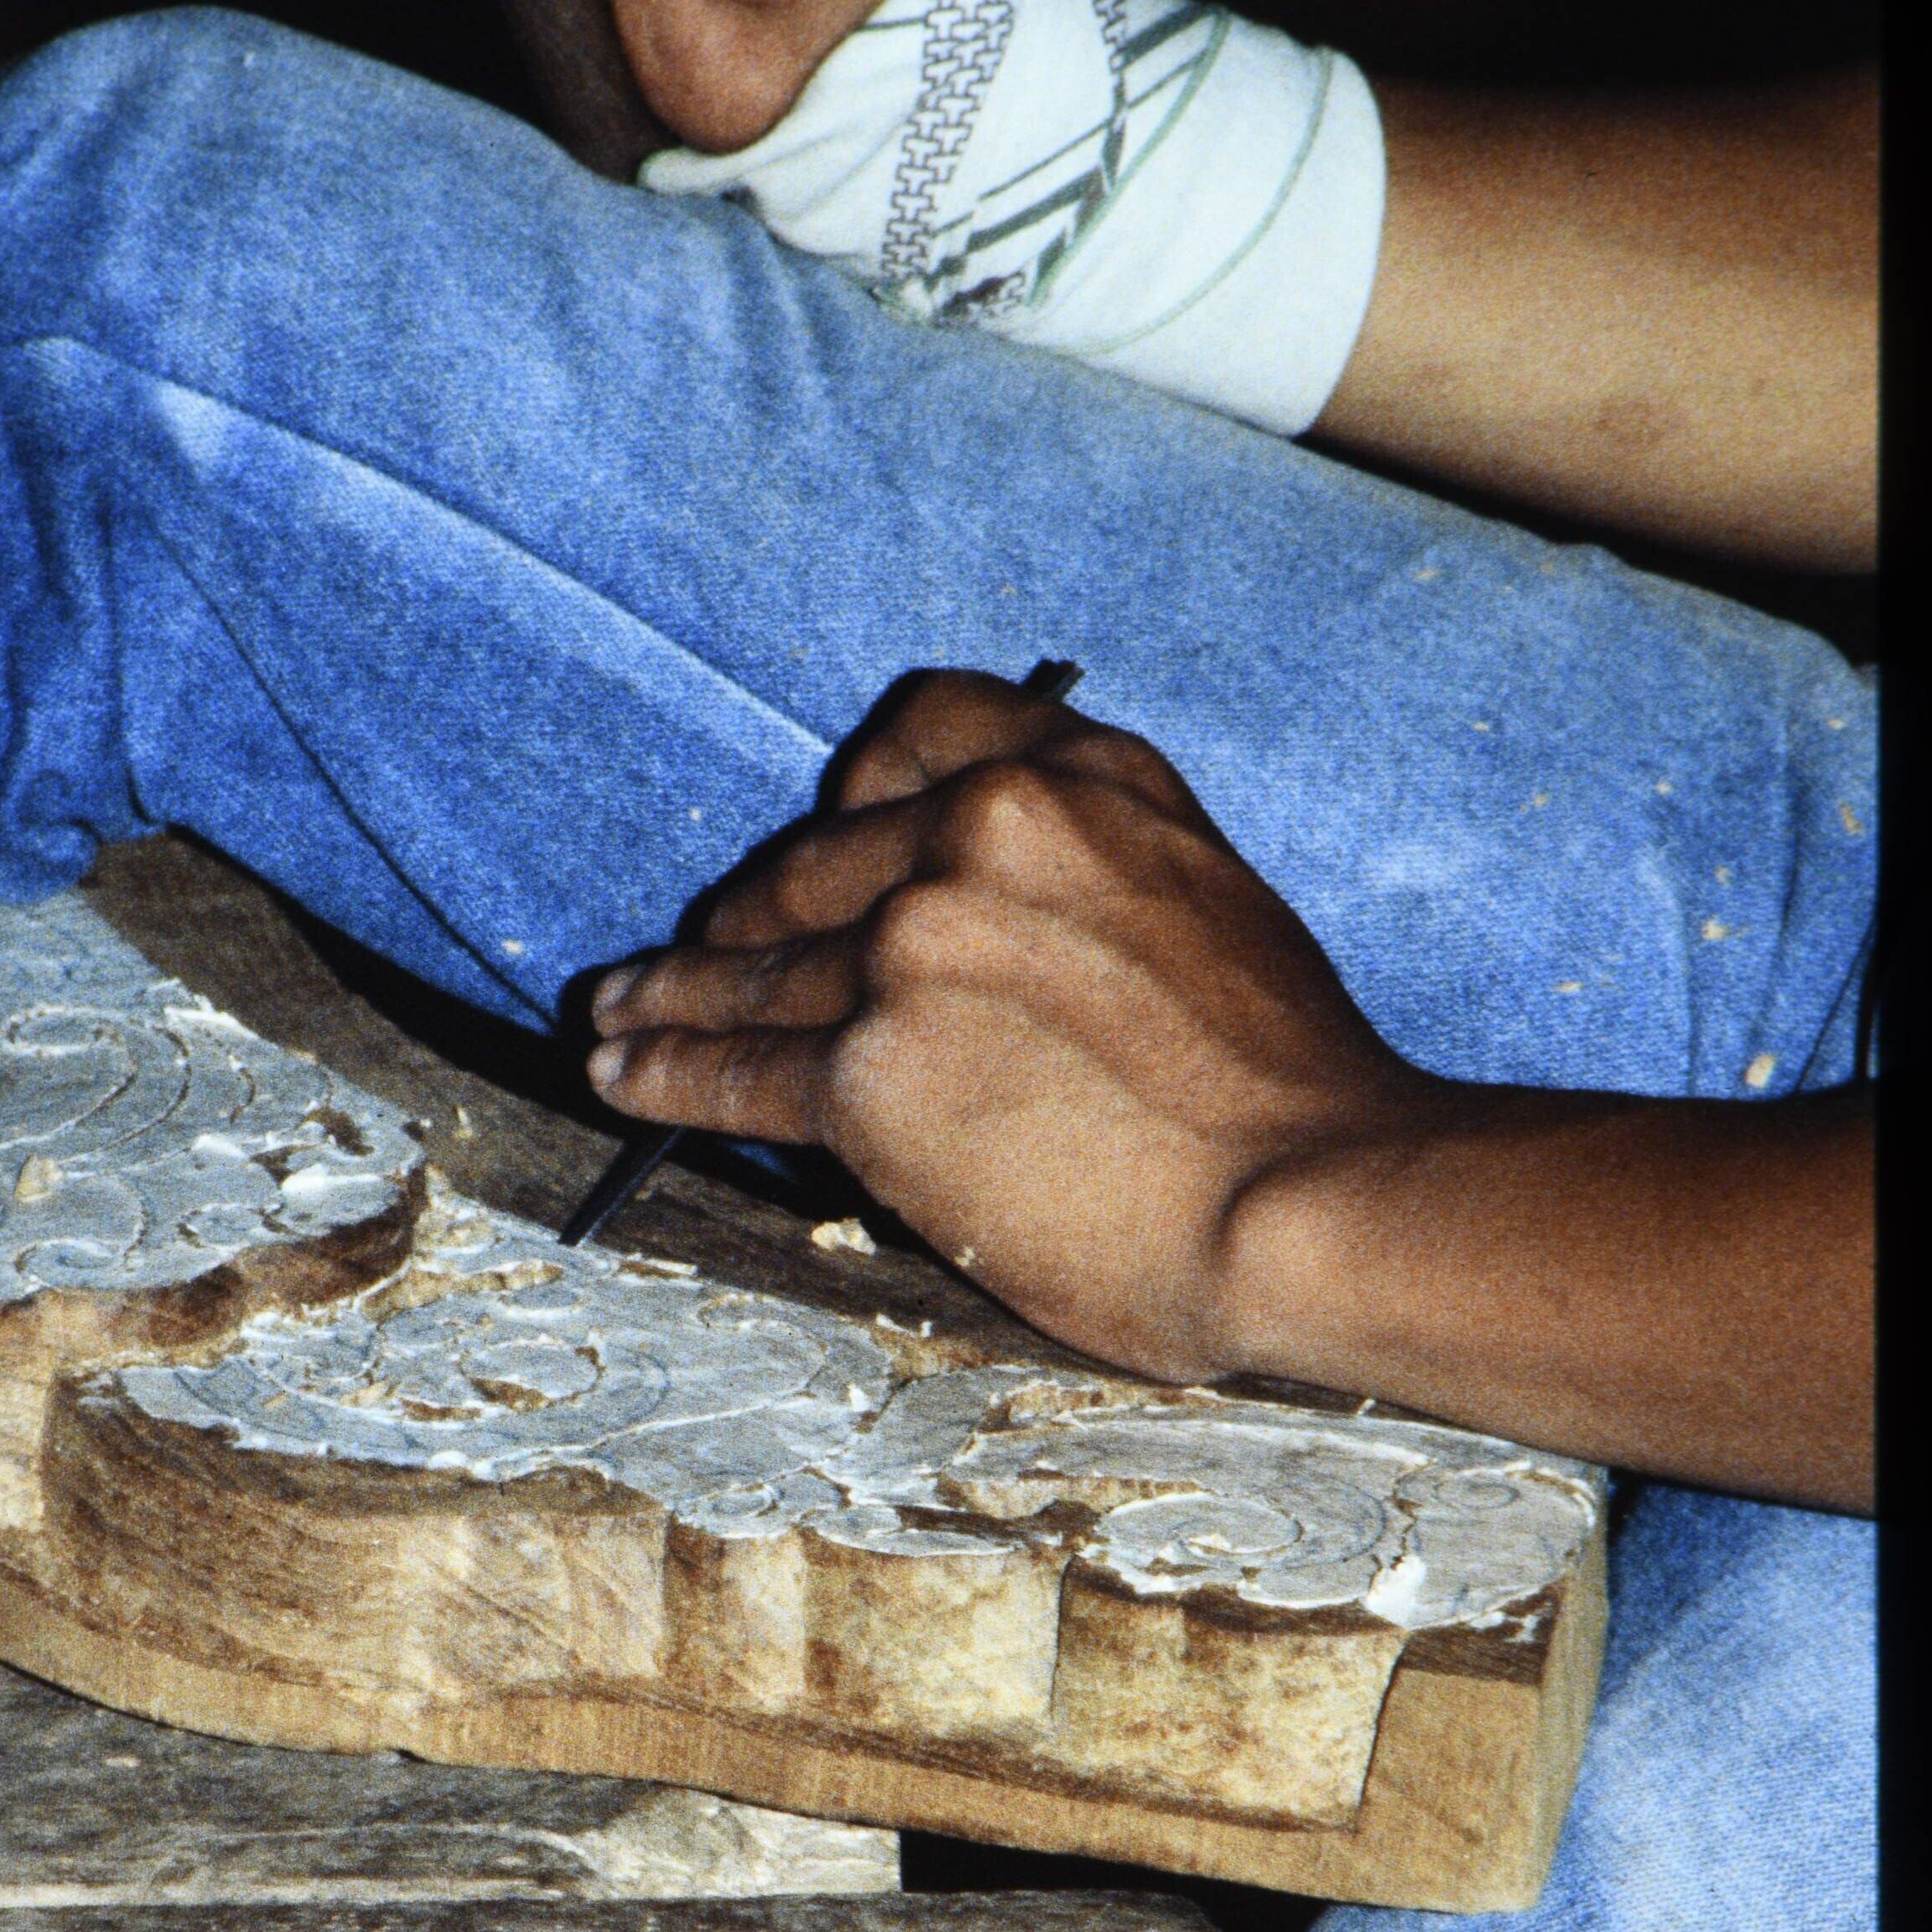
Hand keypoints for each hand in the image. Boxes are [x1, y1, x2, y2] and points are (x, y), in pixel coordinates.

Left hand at [584, 670, 1426, 1384]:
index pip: (918, 731)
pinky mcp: (867, 1068)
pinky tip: (623, 1071)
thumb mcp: (1205, 911)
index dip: (848, 797)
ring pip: (752, 964)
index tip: (817, 834)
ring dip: (668, 991)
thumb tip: (983, 945)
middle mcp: (986, 833)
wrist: (1315, 1200)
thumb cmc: (1286, 1099)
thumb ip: (1087, 888)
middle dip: (749, 918)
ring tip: (616, 1010)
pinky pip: (731, 1065)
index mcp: (1086, 779)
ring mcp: (914, 946)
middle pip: (813, 862)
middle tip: (695, 954)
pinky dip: (661, 1069)